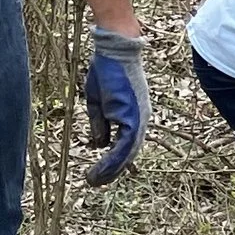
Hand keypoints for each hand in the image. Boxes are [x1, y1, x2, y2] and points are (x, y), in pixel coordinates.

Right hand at [81, 28, 149, 186]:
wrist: (114, 51)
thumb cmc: (107, 71)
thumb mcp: (99, 102)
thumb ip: (101, 123)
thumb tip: (100, 145)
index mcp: (132, 117)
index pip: (125, 145)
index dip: (112, 161)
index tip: (97, 173)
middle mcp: (140, 120)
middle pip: (128, 153)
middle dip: (112, 171)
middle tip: (94, 183)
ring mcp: (139, 119)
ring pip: (128, 153)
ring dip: (111, 170)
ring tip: (94, 181)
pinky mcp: (135, 116)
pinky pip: (126, 144)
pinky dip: (113, 159)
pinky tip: (101, 169)